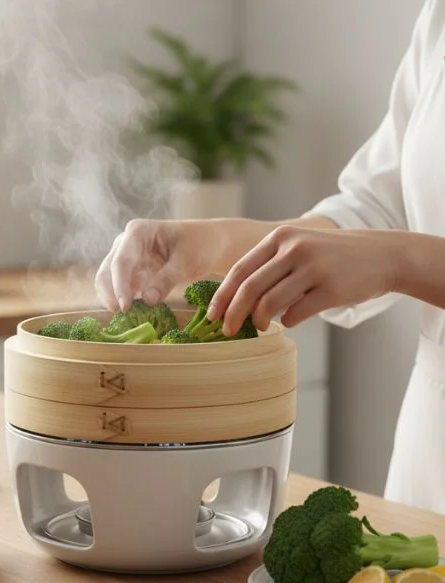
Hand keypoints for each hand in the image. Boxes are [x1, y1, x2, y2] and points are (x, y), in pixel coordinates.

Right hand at [95, 218, 228, 311]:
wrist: (211, 244)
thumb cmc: (200, 245)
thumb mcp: (186, 261)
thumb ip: (166, 279)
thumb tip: (147, 300)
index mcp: (138, 232)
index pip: (121, 261)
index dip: (120, 285)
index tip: (125, 307)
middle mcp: (127, 242)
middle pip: (108, 269)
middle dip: (111, 292)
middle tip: (120, 314)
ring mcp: (128, 256)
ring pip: (109, 278)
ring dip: (113, 297)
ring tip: (125, 316)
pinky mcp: (133, 271)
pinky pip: (121, 286)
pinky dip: (123, 298)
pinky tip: (132, 313)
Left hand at [207, 225, 399, 335]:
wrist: (383, 255)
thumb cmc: (330, 257)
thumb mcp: (298, 248)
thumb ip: (269, 266)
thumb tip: (233, 300)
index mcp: (280, 238)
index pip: (240, 270)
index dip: (222, 295)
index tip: (211, 315)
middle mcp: (295, 249)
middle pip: (250, 288)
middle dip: (233, 313)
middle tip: (227, 331)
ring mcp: (314, 267)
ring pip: (270, 303)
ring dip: (259, 321)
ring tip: (261, 327)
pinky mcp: (331, 288)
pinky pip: (296, 313)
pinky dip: (287, 322)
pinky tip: (289, 320)